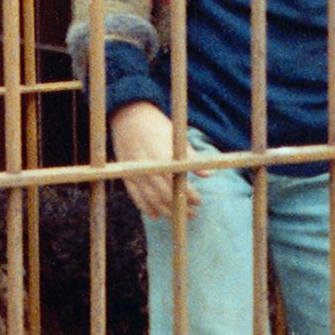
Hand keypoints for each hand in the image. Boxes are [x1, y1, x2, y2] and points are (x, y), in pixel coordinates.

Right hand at [110, 102, 212, 219]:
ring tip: (178, 218)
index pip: (177, 184)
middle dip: (180, 207)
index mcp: (161, 157)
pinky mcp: (126, 175)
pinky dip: (145, 207)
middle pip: (164, 195)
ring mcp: (135, 173)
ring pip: (151, 199)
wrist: (128, 116)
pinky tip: (155, 215)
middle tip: (193, 214)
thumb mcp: (176, 136)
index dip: (189, 195)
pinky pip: (135, 196)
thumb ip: (190, 157)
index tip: (199, 202)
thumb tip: (208, 174)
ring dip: (166, 211)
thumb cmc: (156, 125)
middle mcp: (146, 168)